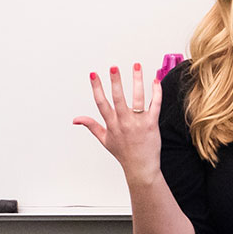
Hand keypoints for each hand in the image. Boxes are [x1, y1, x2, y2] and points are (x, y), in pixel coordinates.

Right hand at [73, 62, 162, 177]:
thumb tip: (76, 119)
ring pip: (138, 98)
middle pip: (118, 98)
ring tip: (137, 66)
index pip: (101, 103)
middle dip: (115, 81)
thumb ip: (91, 126)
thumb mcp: (104, 139)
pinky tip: (155, 81)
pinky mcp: (152, 123)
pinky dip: (156, 92)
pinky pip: (155, 105)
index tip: (93, 75)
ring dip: (137, 81)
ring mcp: (139, 122)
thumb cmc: (123, 153)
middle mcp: (124, 122)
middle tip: (114, 67)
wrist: (141, 167)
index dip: (97, 88)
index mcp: (112, 124)